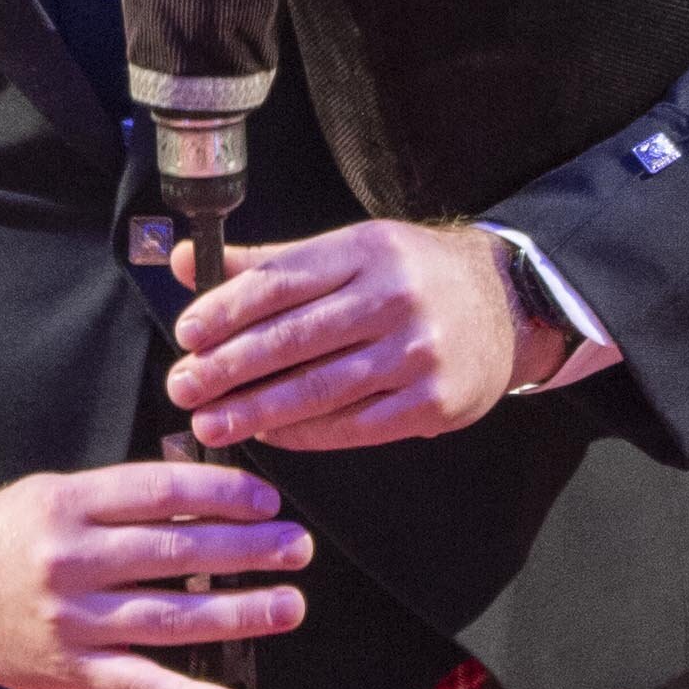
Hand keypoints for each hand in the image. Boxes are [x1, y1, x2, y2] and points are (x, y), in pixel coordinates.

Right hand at [0, 460, 308, 688]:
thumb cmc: (7, 537)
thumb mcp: (53, 495)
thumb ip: (119, 498)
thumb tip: (203, 498)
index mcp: (69, 504)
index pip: (161, 494)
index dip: (221, 495)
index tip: (266, 502)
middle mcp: (71, 560)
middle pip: (175, 553)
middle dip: (247, 550)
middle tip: (298, 548)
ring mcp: (71, 619)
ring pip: (168, 616)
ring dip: (238, 613)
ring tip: (287, 605)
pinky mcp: (70, 668)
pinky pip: (137, 683)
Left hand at [169, 219, 517, 453]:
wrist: (503, 305)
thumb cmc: (410, 277)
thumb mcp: (349, 251)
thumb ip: (268, 263)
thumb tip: (187, 263)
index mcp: (364, 251)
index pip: (281, 282)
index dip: (227, 310)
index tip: (187, 335)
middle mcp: (393, 298)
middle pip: (295, 338)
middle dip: (230, 367)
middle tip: (185, 386)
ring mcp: (417, 352)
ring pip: (321, 388)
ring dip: (258, 410)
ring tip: (214, 422)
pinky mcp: (432, 401)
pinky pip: (355, 425)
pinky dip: (306, 434)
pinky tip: (270, 437)